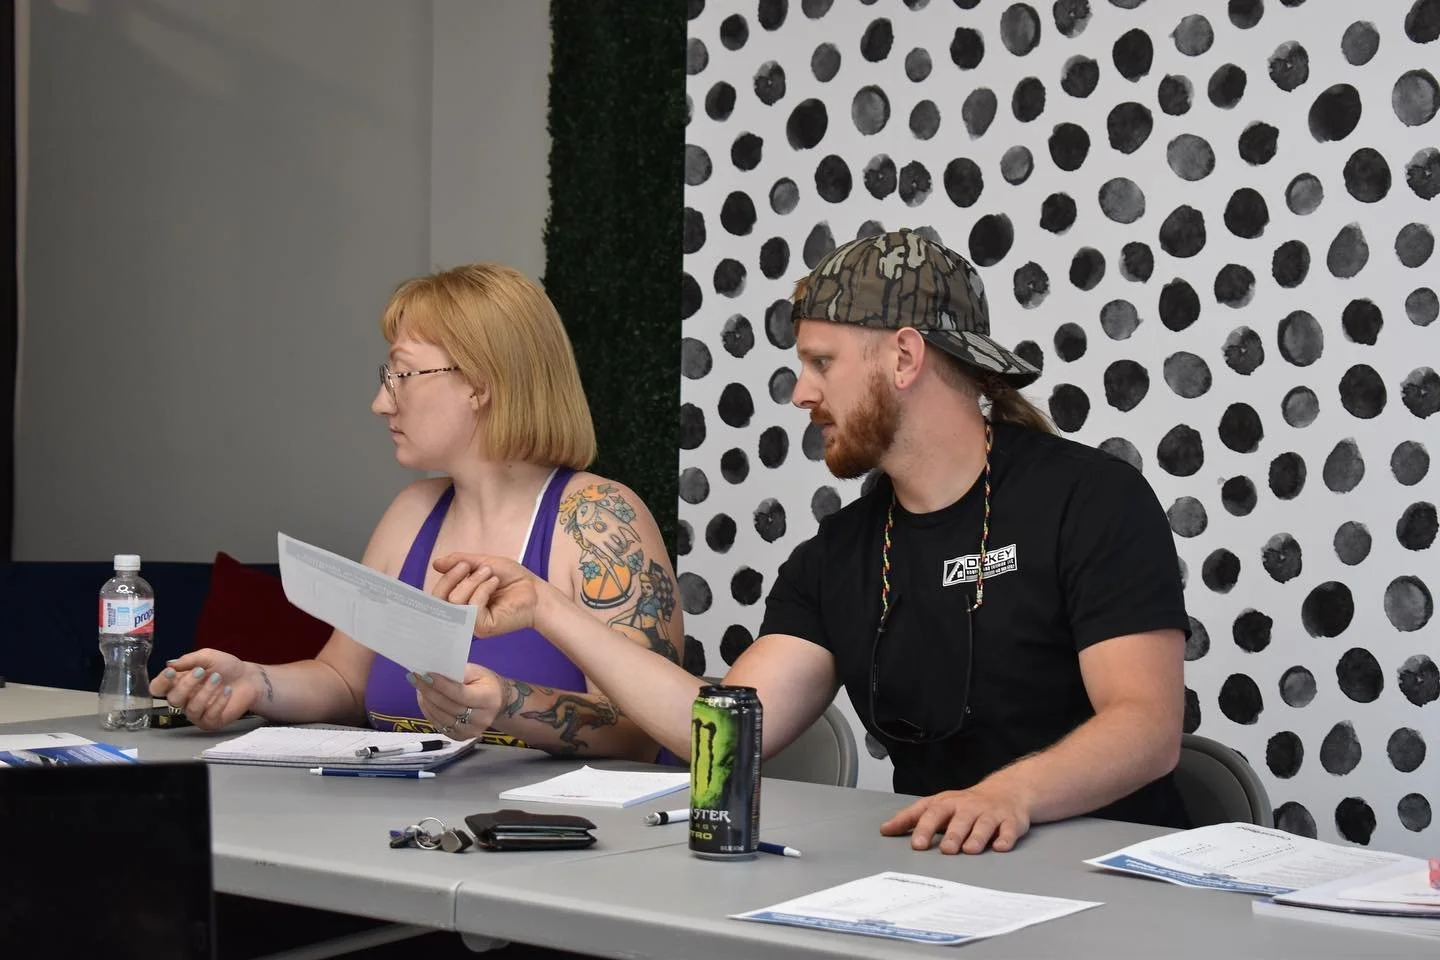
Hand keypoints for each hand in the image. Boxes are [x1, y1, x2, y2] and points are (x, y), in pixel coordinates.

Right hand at [148, 649, 260, 730]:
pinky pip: (208, 716)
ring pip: (191, 708)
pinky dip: (219, 702)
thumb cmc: (226, 667)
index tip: (171, 672)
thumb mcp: (207, 656)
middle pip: (173, 699)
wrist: (249, 678)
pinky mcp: (211, 722)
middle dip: (186, 684)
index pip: (158, 688)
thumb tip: (169, 664)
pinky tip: (228, 691)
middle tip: (201, 671)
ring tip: (218, 678)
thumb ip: (189, 660)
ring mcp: (197, 713)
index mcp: (179, 683)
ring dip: (205, 692)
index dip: (160, 682)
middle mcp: (184, 700)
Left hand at [410, 663, 505, 739]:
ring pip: (442, 718)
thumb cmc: (485, 683)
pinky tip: (425, 701)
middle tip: (415, 679)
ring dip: (427, 703)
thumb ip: (459, 672)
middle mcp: (481, 719)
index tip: (425, 675)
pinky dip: (429, 713)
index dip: (441, 685)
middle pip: (449, 707)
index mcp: (488, 699)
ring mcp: (471, 731)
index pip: (460, 694)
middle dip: (429, 692)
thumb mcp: (477, 672)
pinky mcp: (461, 737)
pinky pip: (440, 726)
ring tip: (418, 689)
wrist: (497, 702)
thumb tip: (435, 673)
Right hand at [431, 553, 539, 635]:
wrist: (536, 590)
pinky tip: (494, 584)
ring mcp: (472, 623)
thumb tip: (435, 564)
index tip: (462, 563)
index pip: (438, 595)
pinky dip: (482, 590)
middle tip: (470, 566)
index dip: (446, 577)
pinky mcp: (483, 628)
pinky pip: (471, 607)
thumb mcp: (483, 563)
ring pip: (455, 601)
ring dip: (473, 581)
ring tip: (490, 575)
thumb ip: (459, 563)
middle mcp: (463, 614)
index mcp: (461, 601)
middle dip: (454, 577)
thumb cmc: (513, 579)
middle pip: (440, 599)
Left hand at [879, 781, 1032, 853]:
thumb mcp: (937, 805)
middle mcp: (968, 807)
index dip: (924, 828)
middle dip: (952, 834)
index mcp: (948, 804)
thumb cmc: (965, 804)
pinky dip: (1005, 838)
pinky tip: (1000, 847)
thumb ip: (911, 818)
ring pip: (983, 824)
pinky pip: (1009, 829)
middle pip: (959, 819)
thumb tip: (885, 829)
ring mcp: (990, 813)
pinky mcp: (1011, 821)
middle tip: (945, 850)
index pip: (932, 813)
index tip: (916, 844)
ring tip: (969, 850)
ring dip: (977, 836)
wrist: (1007, 791)